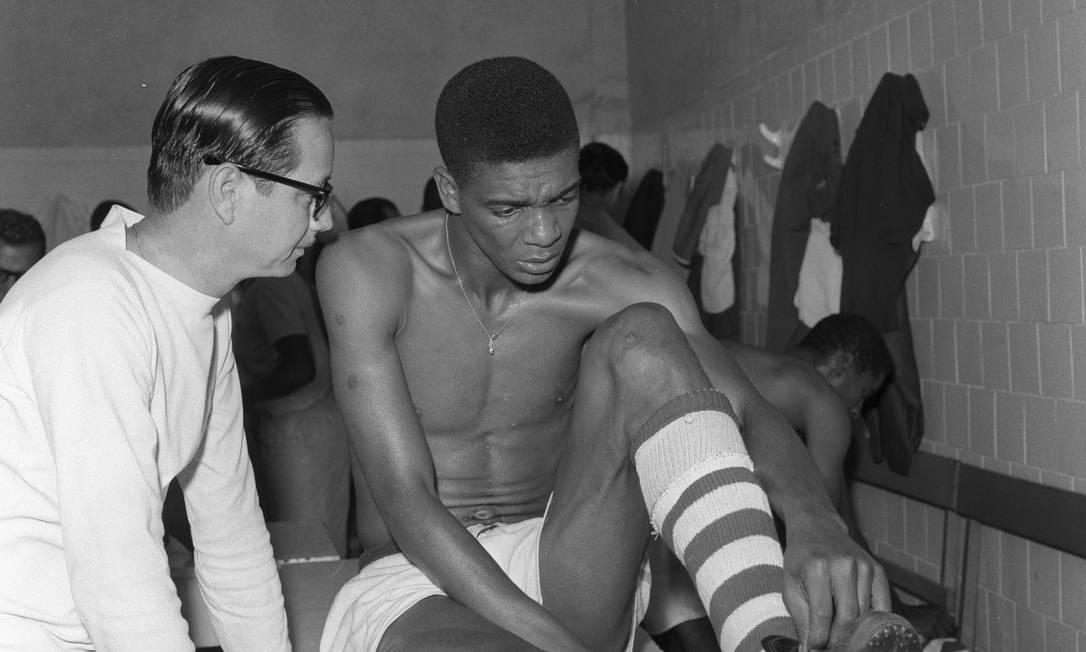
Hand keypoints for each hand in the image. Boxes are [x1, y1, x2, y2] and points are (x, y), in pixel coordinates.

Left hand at [780, 513, 890, 650]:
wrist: (817, 528)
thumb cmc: (800, 560)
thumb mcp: (790, 586)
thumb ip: (800, 619)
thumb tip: (809, 650)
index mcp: (817, 568)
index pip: (823, 614)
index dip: (820, 639)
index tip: (815, 649)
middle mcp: (844, 565)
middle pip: (848, 617)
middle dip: (838, 639)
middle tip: (831, 646)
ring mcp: (864, 566)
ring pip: (865, 614)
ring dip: (854, 631)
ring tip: (840, 636)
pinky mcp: (878, 570)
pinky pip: (882, 605)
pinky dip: (873, 621)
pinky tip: (861, 626)